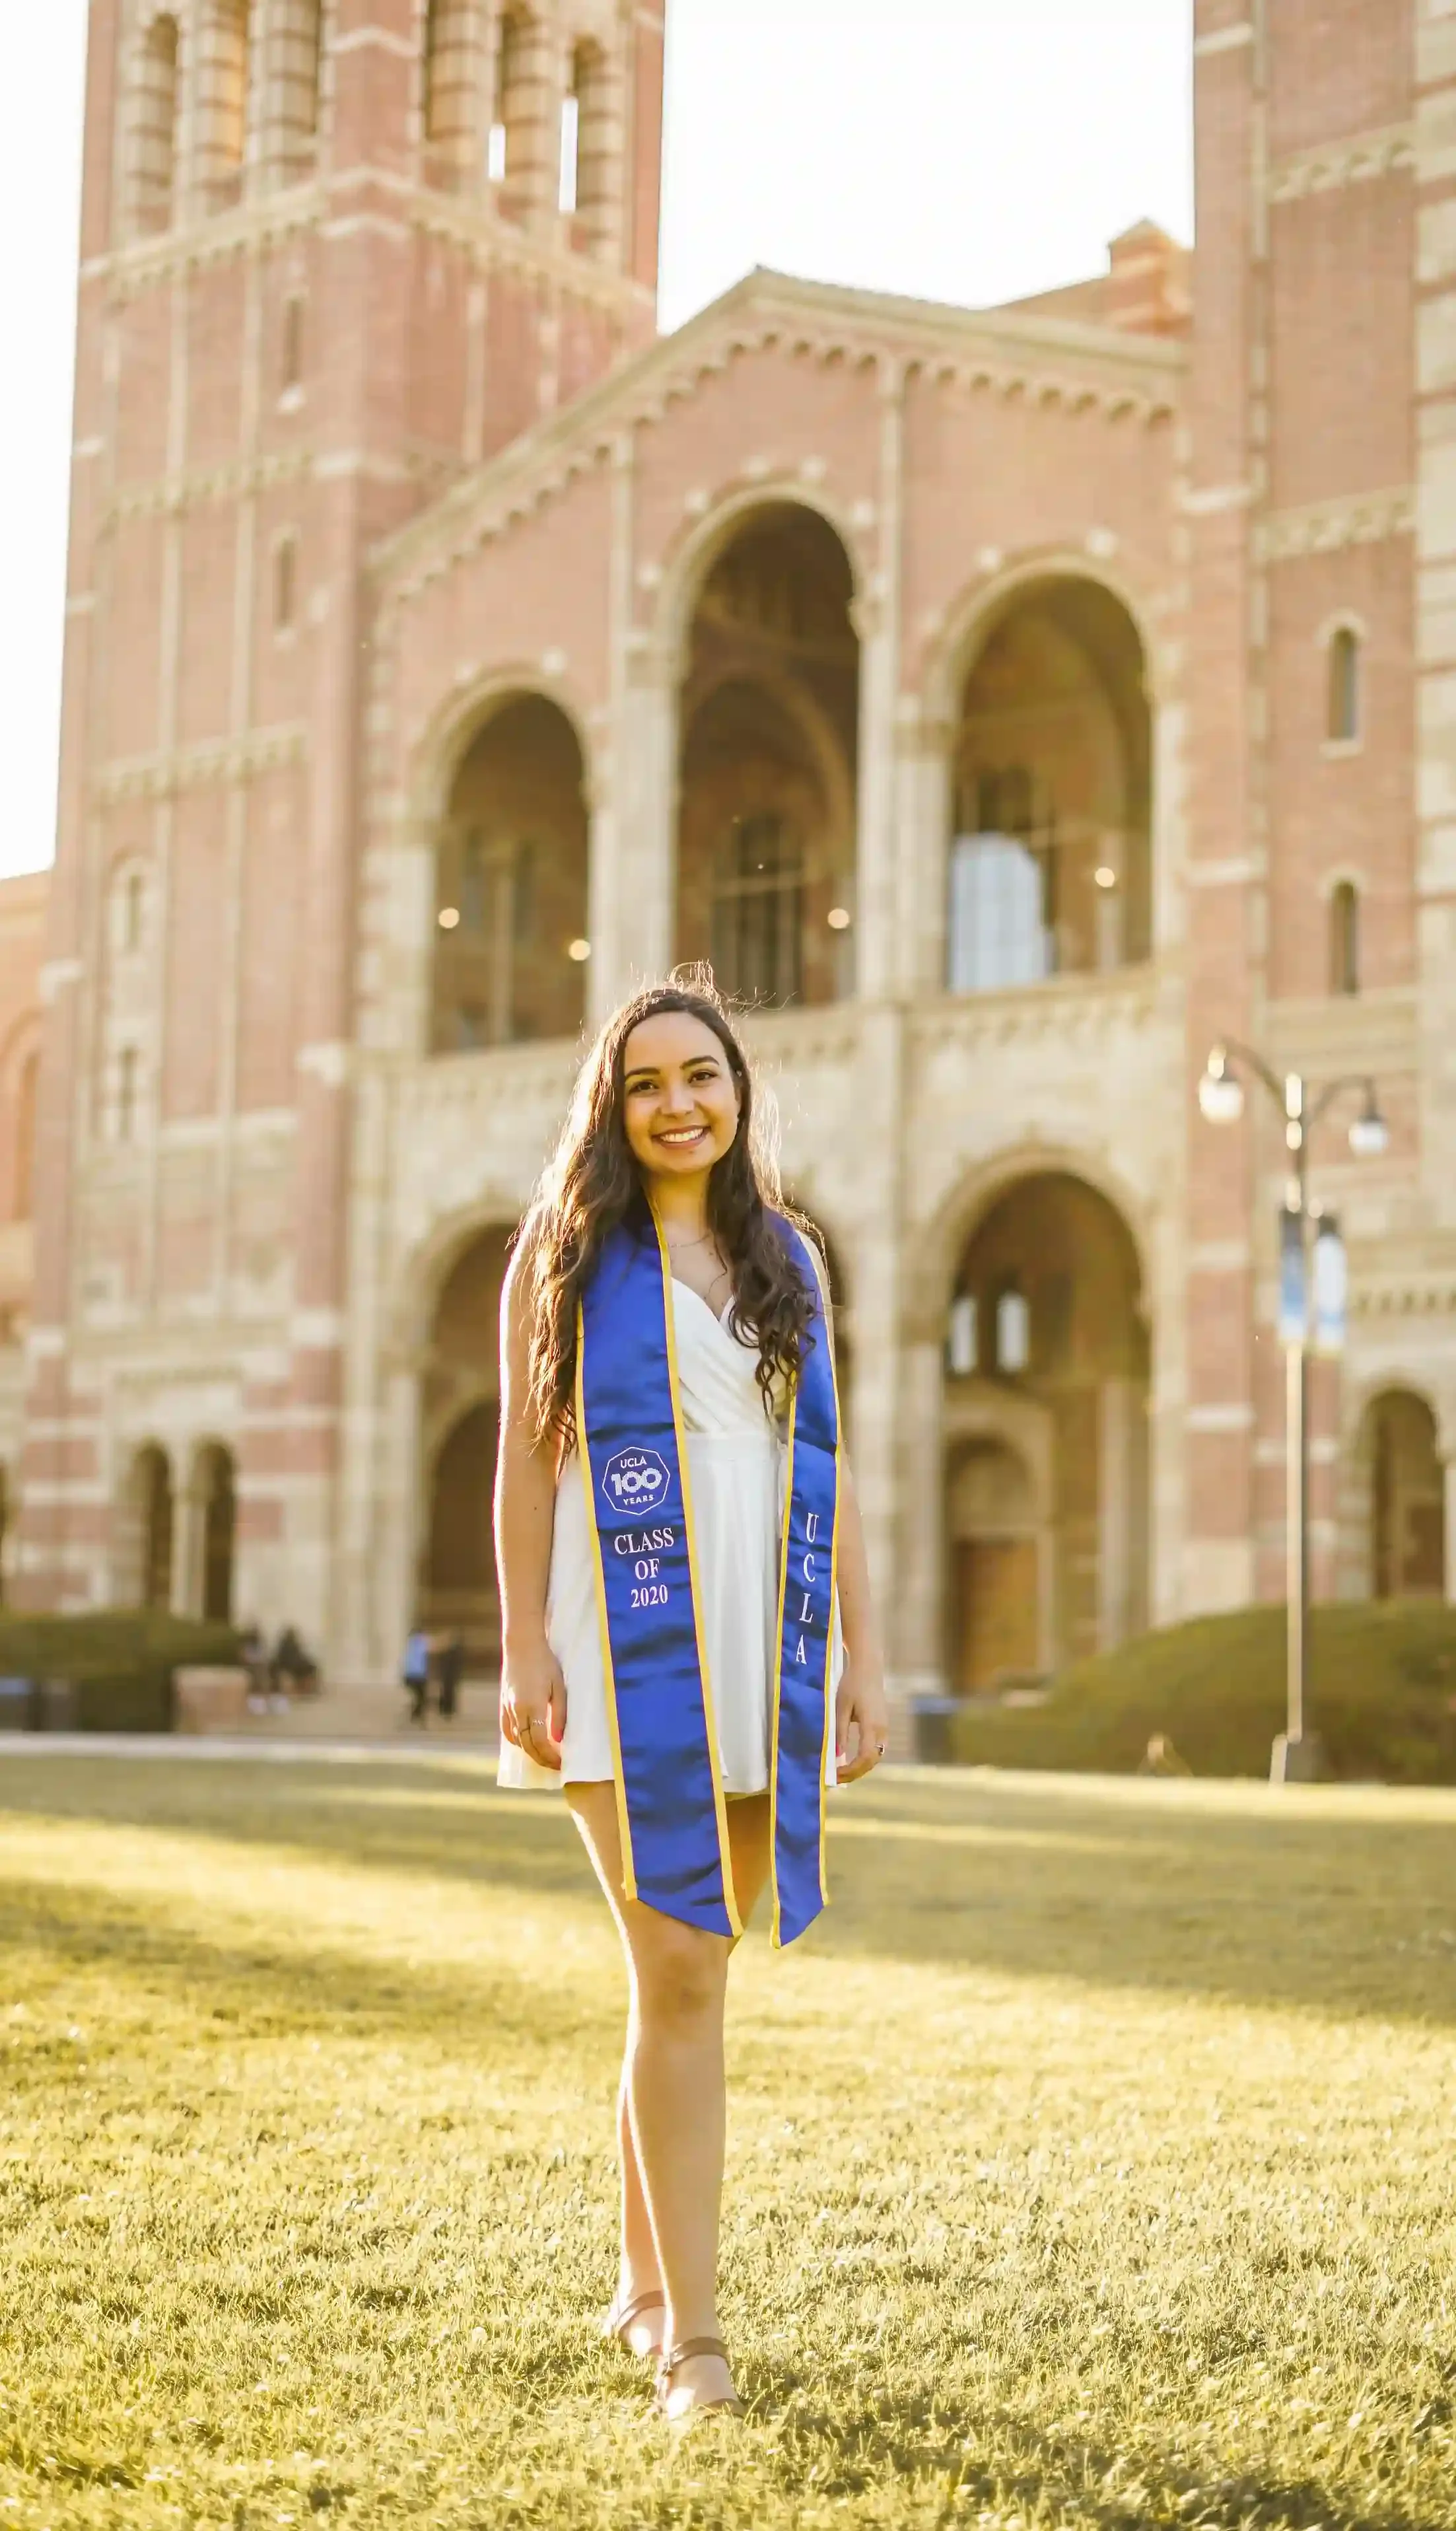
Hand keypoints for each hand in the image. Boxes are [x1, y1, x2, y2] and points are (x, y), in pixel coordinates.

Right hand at [501, 1636, 566, 1771]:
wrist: (521, 1644)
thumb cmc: (545, 1662)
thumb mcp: (559, 1687)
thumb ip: (559, 1714)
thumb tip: (559, 1740)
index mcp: (532, 1706)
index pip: (540, 1742)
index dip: (550, 1757)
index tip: (562, 1764)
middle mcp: (516, 1710)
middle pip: (527, 1745)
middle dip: (541, 1759)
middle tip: (555, 1767)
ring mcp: (507, 1708)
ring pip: (516, 1739)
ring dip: (530, 1752)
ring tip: (544, 1757)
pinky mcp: (503, 1704)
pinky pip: (507, 1730)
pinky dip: (517, 1741)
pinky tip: (526, 1744)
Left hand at [835, 1654, 888, 1783]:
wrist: (868, 1668)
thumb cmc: (852, 1684)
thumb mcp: (840, 1707)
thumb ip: (839, 1732)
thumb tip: (837, 1756)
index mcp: (872, 1725)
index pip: (864, 1757)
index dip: (850, 1770)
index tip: (835, 1775)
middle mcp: (882, 1730)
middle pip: (872, 1761)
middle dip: (855, 1773)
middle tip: (836, 1779)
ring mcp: (885, 1729)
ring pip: (876, 1757)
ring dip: (860, 1768)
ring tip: (842, 1772)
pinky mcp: (883, 1726)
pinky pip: (877, 1749)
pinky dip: (865, 1759)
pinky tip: (851, 1760)